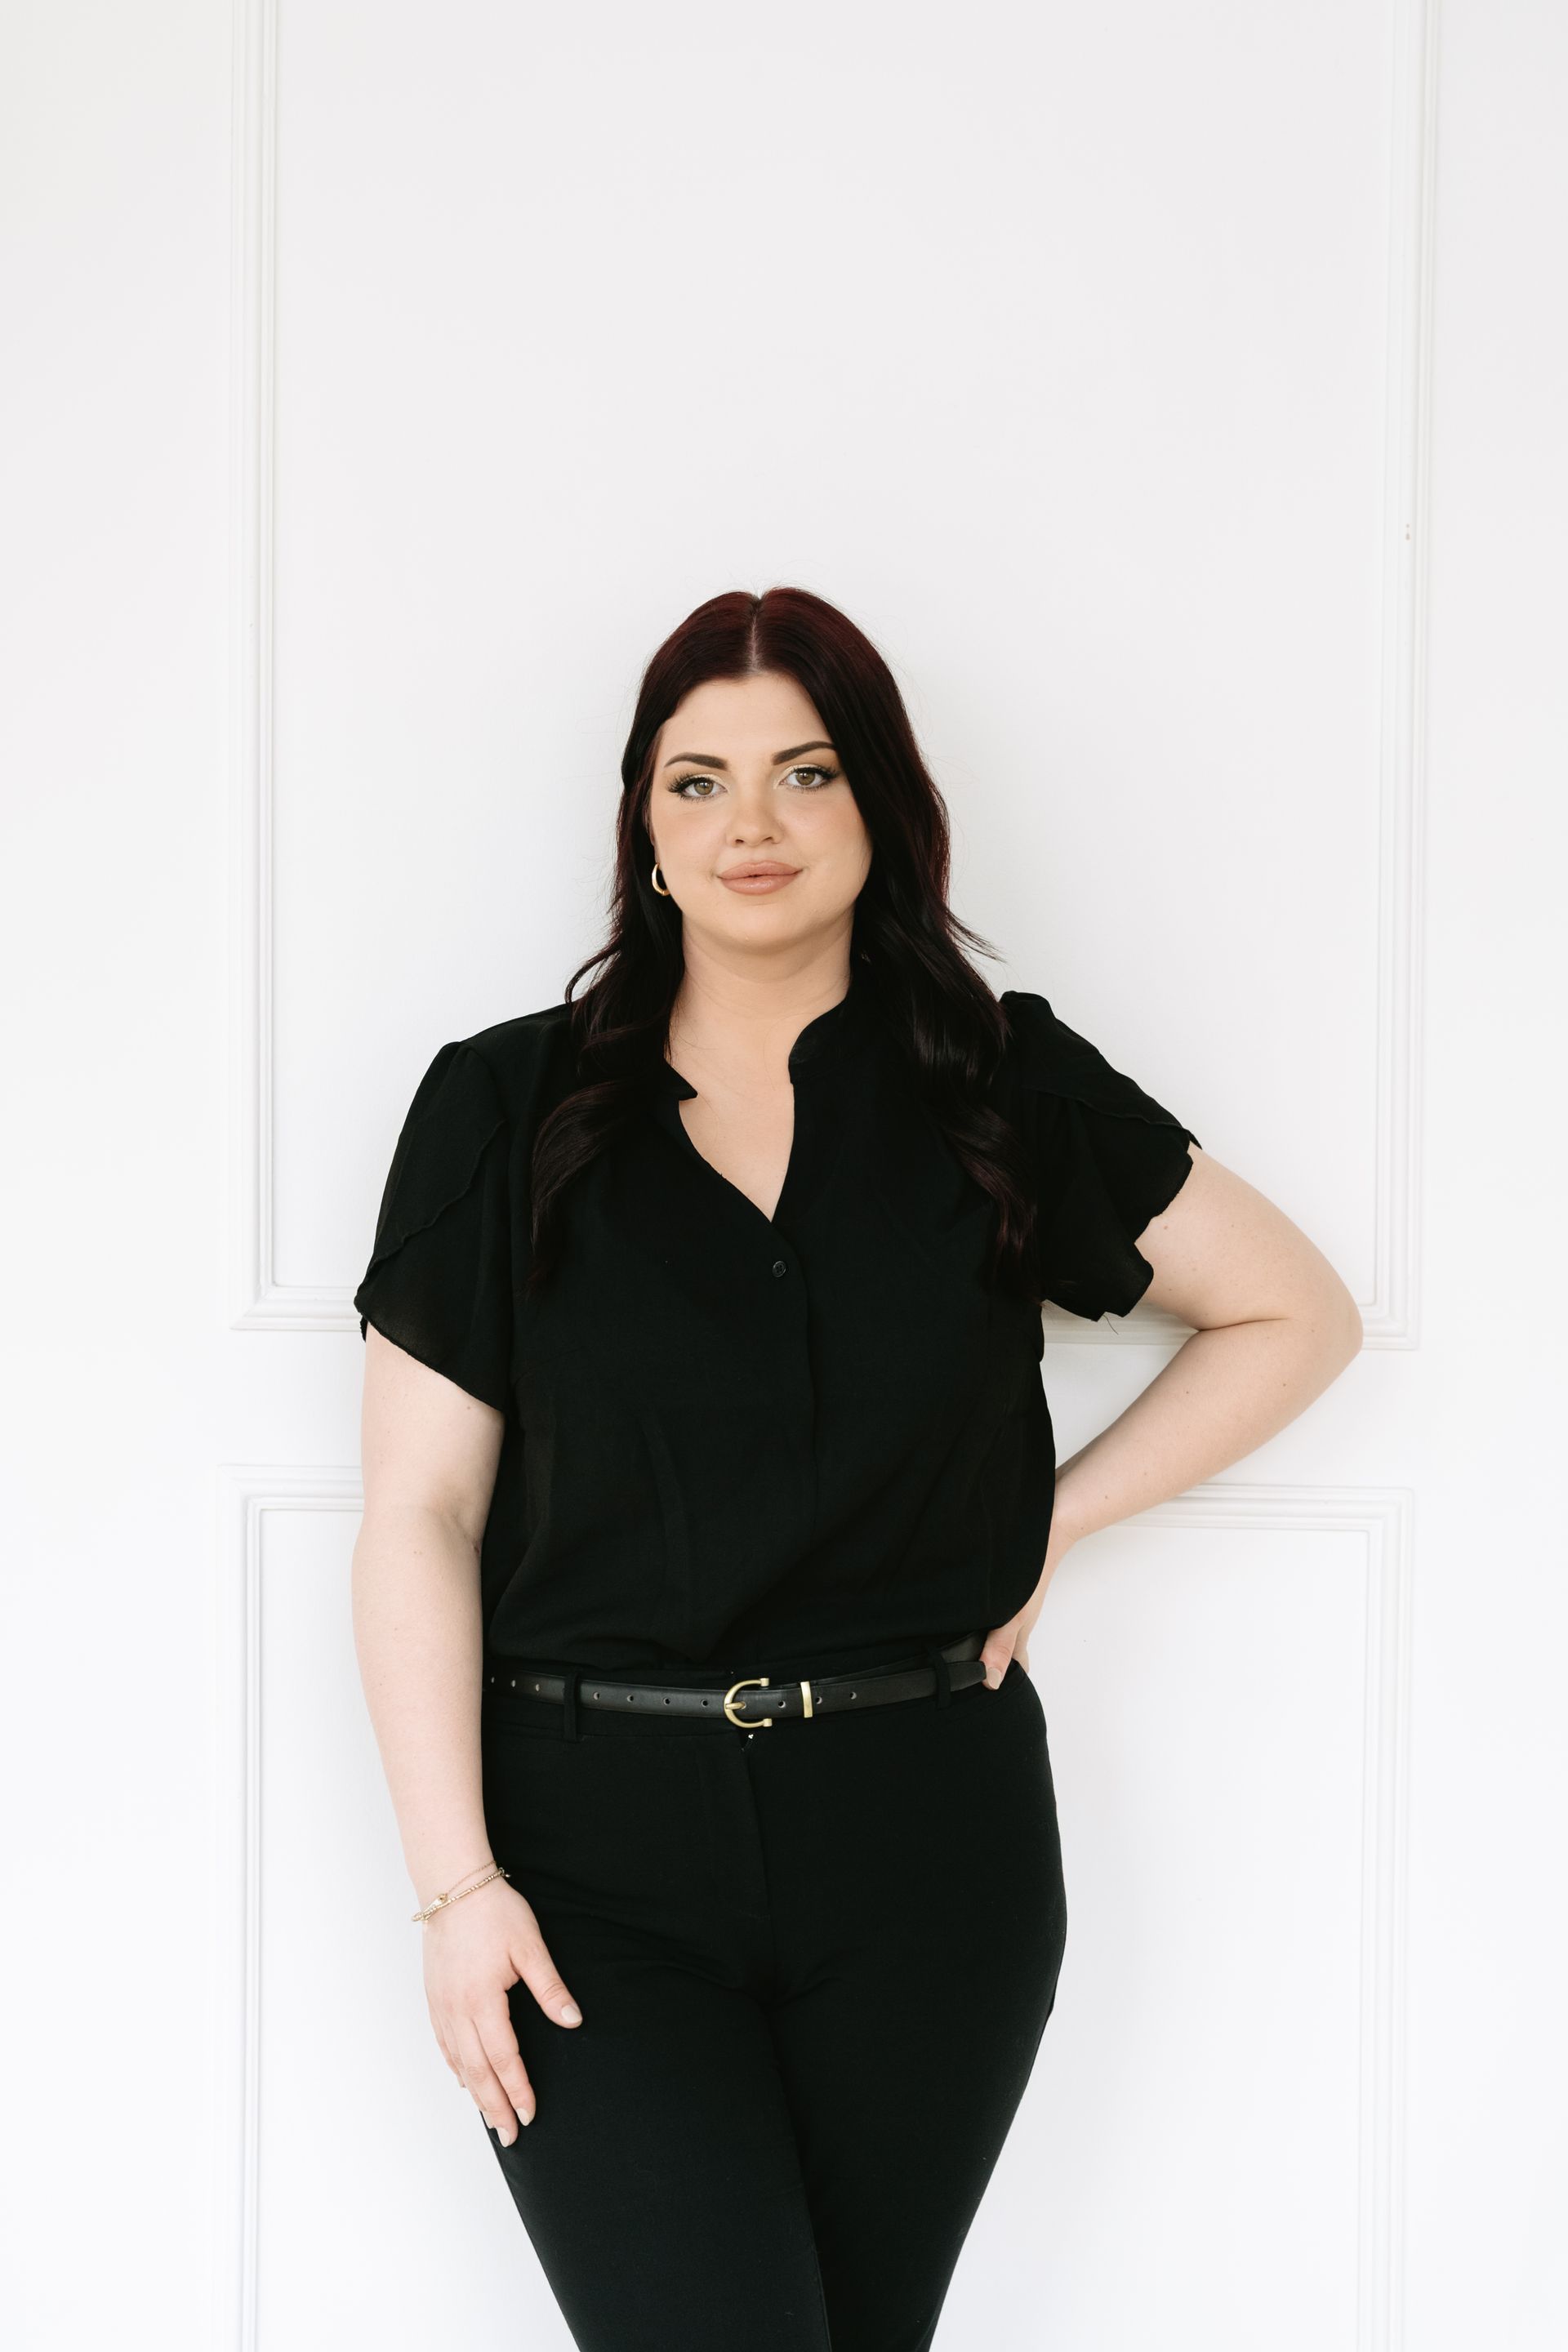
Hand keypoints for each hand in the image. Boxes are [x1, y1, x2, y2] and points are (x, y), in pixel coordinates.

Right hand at [421, 1873, 581, 2143]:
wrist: (452, 1886)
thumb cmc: (495, 1912)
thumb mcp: (530, 1947)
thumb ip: (550, 1989)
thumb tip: (573, 2021)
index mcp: (482, 2001)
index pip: (503, 2058)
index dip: (518, 2089)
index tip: (530, 2114)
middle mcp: (457, 2010)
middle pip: (477, 2071)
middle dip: (495, 2105)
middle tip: (511, 2135)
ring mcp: (441, 2006)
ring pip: (458, 2062)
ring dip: (476, 2093)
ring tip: (491, 2119)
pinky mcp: (434, 1997)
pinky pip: (444, 2044)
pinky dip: (457, 2068)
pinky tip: (465, 2081)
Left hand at [978, 1513, 1079, 1688]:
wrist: (1046, 1530)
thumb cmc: (1033, 1573)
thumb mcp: (1013, 1616)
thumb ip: (999, 1647)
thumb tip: (991, 1683)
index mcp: (1018, 1634)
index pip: (1014, 1667)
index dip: (1003, 1683)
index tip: (989, 1700)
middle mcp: (1014, 1622)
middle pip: (1004, 1650)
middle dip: (991, 1665)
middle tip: (969, 1680)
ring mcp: (1010, 1605)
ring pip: (998, 1630)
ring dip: (984, 1640)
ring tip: (964, 1652)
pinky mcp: (1003, 1589)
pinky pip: (993, 1610)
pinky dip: (983, 1617)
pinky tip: (969, 1613)